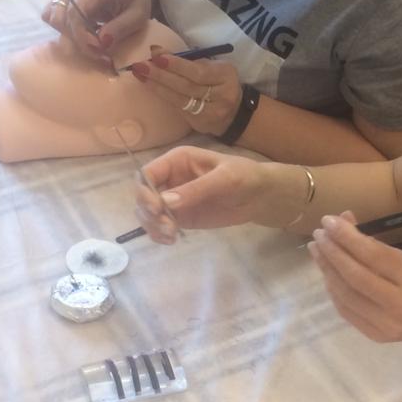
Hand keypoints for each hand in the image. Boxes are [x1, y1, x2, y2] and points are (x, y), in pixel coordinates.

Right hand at [41, 0, 153, 62]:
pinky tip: (83, 33)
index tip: (99, 51)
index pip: (75, 13)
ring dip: (70, 37)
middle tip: (100, 53)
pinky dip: (64, 31)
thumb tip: (101, 43)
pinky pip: (51, 17)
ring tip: (93, 43)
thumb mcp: (139, 14)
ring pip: (53, 19)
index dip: (82, 37)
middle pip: (62, 19)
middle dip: (79, 42)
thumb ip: (121, 27)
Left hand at [127, 48, 242, 136]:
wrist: (235, 114)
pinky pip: (179, 109)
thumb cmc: (218, 83)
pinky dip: (164, 97)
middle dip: (161, 75)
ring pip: (180, 99)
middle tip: (141, 66)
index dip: (177, 65)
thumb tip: (156, 51)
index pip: (199, 72)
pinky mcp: (200, 124)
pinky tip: (151, 87)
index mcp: (226, 76)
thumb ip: (186, 60)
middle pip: (187, 86)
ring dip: (157, 87)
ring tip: (141, 76)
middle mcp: (222, 96)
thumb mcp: (210, 66)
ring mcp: (211, 113)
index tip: (157, 57)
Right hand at [135, 147, 269, 242]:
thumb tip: (165, 202)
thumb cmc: (244, 177)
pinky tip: (170, 240)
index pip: (147, 174)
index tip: (156, 209)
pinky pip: (159, 226)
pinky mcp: (180, 217)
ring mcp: (173, 199)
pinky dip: (159, 234)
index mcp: (176, 161)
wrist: (259, 196)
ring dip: (152, 226)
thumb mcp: (225, 179)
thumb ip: (196, 189)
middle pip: (142, 195)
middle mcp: (170, 179)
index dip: (145, 191)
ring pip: (147, 213)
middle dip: (149, 212)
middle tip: (168, 227)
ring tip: (171, 236)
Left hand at [307, 213, 401, 343]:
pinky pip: (346, 310)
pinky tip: (327, 273)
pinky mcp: (375, 336)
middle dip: (332, 252)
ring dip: (327, 270)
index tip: (328, 221)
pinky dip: (333, 290)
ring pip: (346, 294)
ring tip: (317, 251)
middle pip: (355, 276)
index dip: (347, 237)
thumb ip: (377, 244)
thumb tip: (343, 221)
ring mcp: (386, 324)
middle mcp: (399, 304)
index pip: (372, 255)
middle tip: (318, 235)